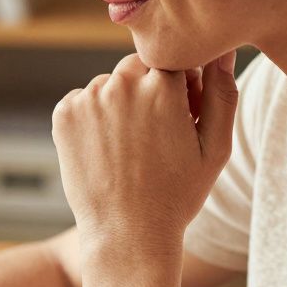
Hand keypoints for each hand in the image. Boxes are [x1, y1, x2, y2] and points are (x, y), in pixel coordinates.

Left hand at [51, 51, 237, 259]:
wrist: (126, 234)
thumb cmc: (177, 195)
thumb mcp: (215, 148)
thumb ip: (222, 93)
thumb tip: (222, 52)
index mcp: (163, 85)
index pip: (175, 60)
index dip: (181, 87)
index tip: (182, 116)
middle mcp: (122, 84)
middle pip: (138, 67)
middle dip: (148, 89)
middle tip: (154, 134)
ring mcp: (88, 99)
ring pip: (109, 84)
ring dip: (119, 103)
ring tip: (129, 147)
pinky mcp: (64, 114)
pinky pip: (82, 100)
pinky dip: (92, 117)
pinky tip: (105, 150)